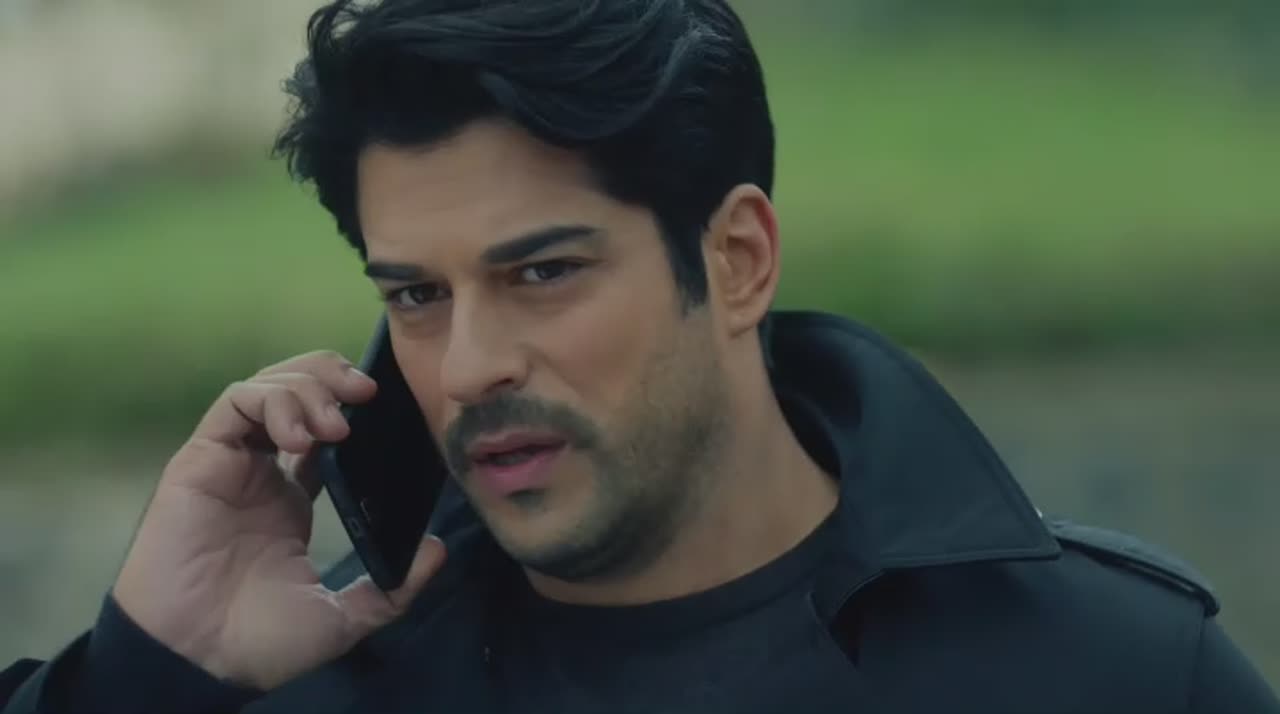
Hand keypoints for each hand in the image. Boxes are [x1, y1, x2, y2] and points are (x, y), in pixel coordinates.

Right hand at [112, 351, 446, 690]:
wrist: (197, 660)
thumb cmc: (258, 643)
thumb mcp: (343, 618)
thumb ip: (393, 588)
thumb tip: (438, 550)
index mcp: (293, 500)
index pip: (324, 431)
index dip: (355, 410)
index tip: (390, 411)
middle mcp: (262, 473)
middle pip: (296, 393)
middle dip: (333, 377)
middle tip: (368, 390)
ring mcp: (231, 463)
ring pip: (268, 387)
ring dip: (307, 387)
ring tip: (337, 423)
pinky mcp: (201, 459)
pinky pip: (235, 403)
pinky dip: (271, 401)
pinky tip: (300, 435)